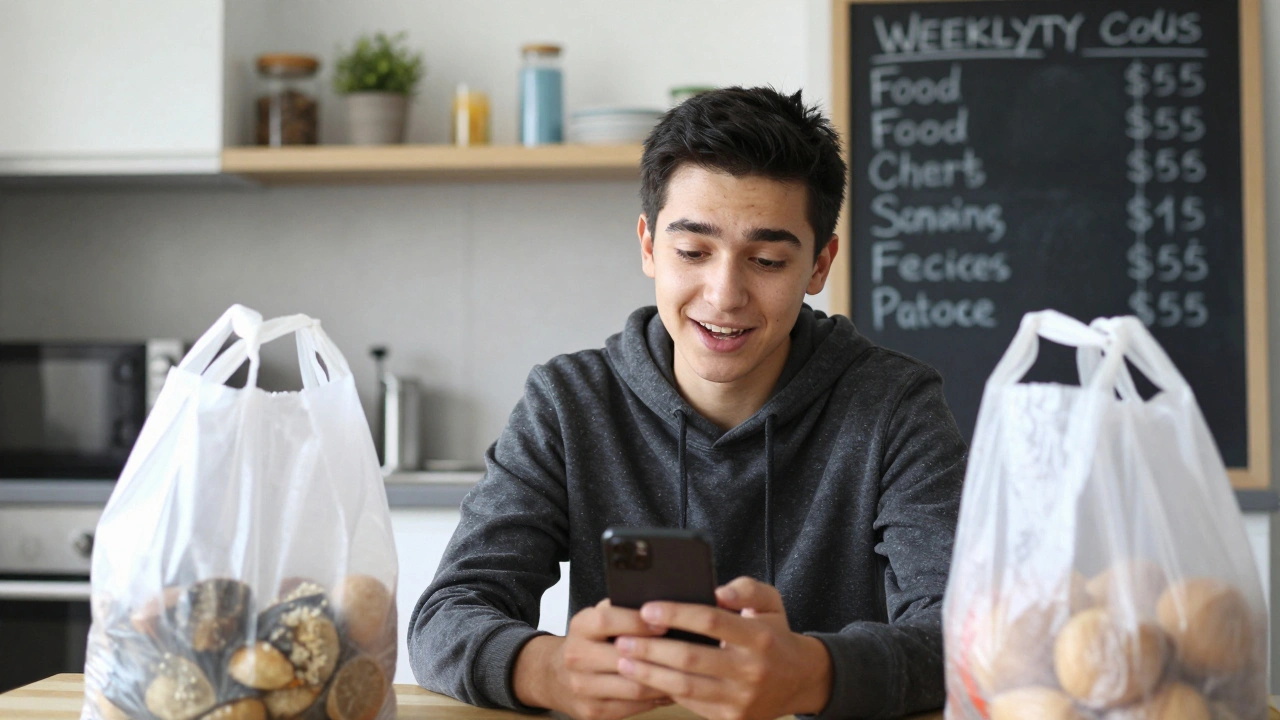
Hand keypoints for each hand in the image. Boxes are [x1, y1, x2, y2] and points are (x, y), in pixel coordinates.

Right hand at [513, 599, 671, 719]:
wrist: (553, 676)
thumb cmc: (588, 642)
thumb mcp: (596, 619)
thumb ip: (621, 611)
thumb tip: (662, 608)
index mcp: (580, 628)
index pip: (608, 621)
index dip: (639, 622)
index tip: (666, 623)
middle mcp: (577, 657)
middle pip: (625, 659)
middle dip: (659, 656)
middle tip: (687, 653)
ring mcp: (583, 688)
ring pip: (634, 688)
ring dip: (664, 681)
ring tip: (686, 674)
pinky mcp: (592, 711)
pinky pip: (633, 707)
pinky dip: (656, 699)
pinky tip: (671, 689)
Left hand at [614, 576, 832, 719]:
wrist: (802, 681)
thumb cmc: (775, 636)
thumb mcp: (771, 603)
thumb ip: (745, 589)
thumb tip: (716, 591)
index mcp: (759, 637)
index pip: (711, 620)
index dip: (676, 614)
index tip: (647, 609)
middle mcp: (751, 670)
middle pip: (691, 658)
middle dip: (651, 649)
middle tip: (622, 640)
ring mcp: (741, 699)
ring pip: (685, 686)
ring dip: (649, 674)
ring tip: (624, 661)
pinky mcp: (732, 718)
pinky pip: (691, 703)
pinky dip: (665, 690)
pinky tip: (645, 679)